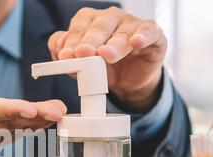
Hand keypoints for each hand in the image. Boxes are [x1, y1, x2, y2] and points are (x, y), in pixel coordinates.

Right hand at [0, 57, 65, 149]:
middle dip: (34, 117)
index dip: (8, 111)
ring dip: (42, 121)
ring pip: (21, 128)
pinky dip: (40, 124)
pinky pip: (24, 130)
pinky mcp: (6, 135)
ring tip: (60, 111)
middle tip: (56, 110)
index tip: (28, 109)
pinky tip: (55, 116)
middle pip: (11, 122)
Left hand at [48, 6, 166, 112]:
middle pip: (99, 26)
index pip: (79, 26)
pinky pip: (149, 32)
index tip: (65, 54)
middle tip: (82, 53)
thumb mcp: (82, 65)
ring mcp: (133, 25)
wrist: (128, 82)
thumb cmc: (103, 67)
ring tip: (106, 55)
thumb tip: (58, 51)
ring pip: (123, 31)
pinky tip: (136, 42)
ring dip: (114, 43)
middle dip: (90, 40)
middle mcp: (111, 19)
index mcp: (91, 21)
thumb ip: (68, 56)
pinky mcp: (153, 36)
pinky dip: (143, 36)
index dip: (72, 40)